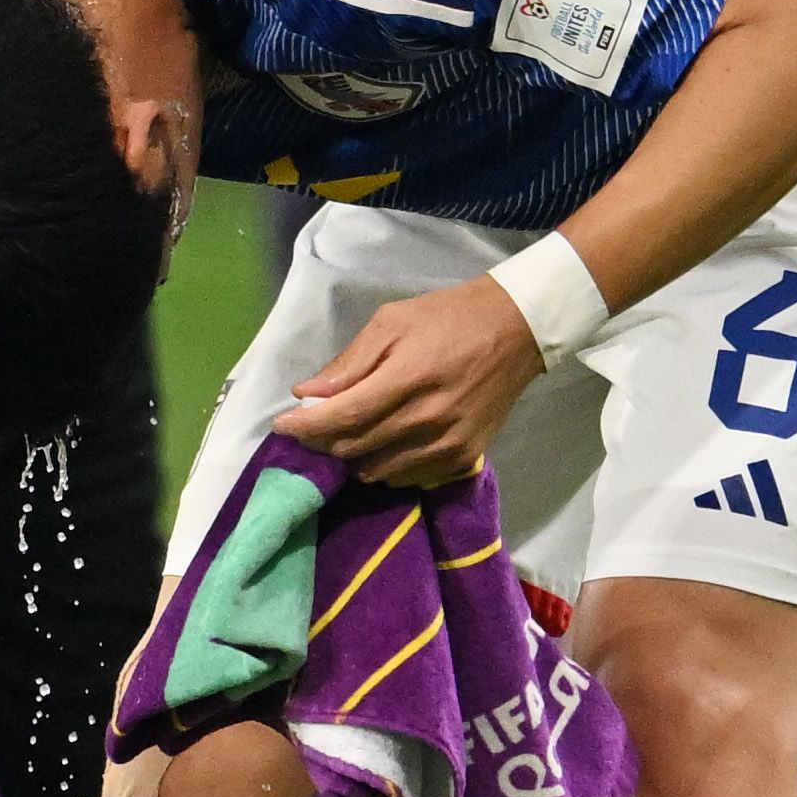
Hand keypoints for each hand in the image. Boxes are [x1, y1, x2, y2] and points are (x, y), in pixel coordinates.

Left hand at [271, 279, 543, 486]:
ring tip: (349, 433)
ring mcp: (449, 444)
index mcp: (410, 377)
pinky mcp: (464, 459)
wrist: (515, 331)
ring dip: (353, 456)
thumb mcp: (392, 322)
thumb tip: (306, 395)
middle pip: (355, 448)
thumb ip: (350, 362)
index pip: (345, 416)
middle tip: (313, 424)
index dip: (306, 426)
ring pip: (377, 471)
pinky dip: (385, 466)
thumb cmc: (446, 318)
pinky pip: (407, 478)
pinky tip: (385, 444)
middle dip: (323, 440)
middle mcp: (430, 418)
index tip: (281, 426)